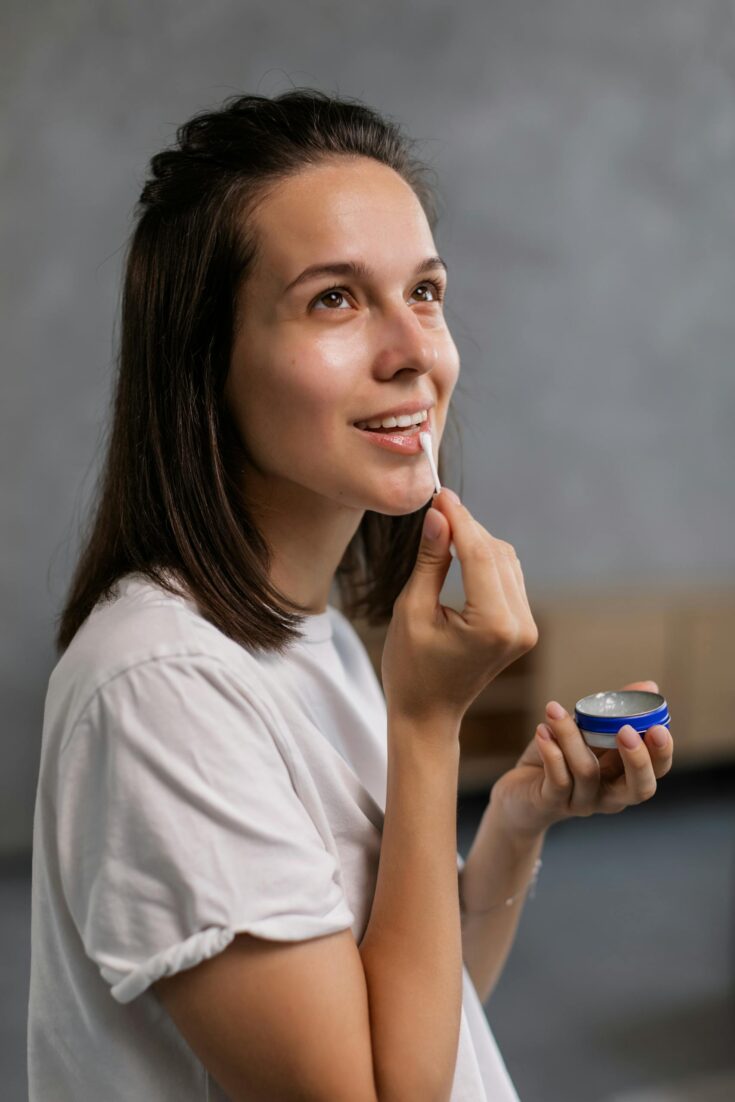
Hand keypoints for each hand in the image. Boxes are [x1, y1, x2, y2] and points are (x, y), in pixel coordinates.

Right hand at [381, 488, 537, 733]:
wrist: (428, 714)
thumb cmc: (411, 670)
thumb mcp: (411, 610)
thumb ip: (430, 561)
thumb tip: (438, 515)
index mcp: (493, 624)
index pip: (479, 553)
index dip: (458, 518)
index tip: (438, 493)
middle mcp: (519, 625)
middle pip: (495, 553)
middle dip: (467, 526)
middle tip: (436, 505)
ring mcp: (526, 627)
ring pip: (505, 561)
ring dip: (477, 540)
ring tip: (443, 526)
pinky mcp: (523, 627)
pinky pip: (508, 578)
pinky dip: (485, 559)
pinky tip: (459, 549)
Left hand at [490, 680, 673, 837]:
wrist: (518, 795)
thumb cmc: (558, 759)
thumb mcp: (586, 733)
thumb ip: (613, 713)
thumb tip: (649, 686)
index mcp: (624, 777)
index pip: (656, 771)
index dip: (661, 753)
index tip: (658, 727)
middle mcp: (609, 796)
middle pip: (639, 788)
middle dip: (637, 759)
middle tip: (626, 730)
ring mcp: (582, 802)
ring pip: (588, 772)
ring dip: (572, 737)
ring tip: (554, 709)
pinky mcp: (552, 803)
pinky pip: (558, 779)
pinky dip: (551, 751)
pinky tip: (542, 730)